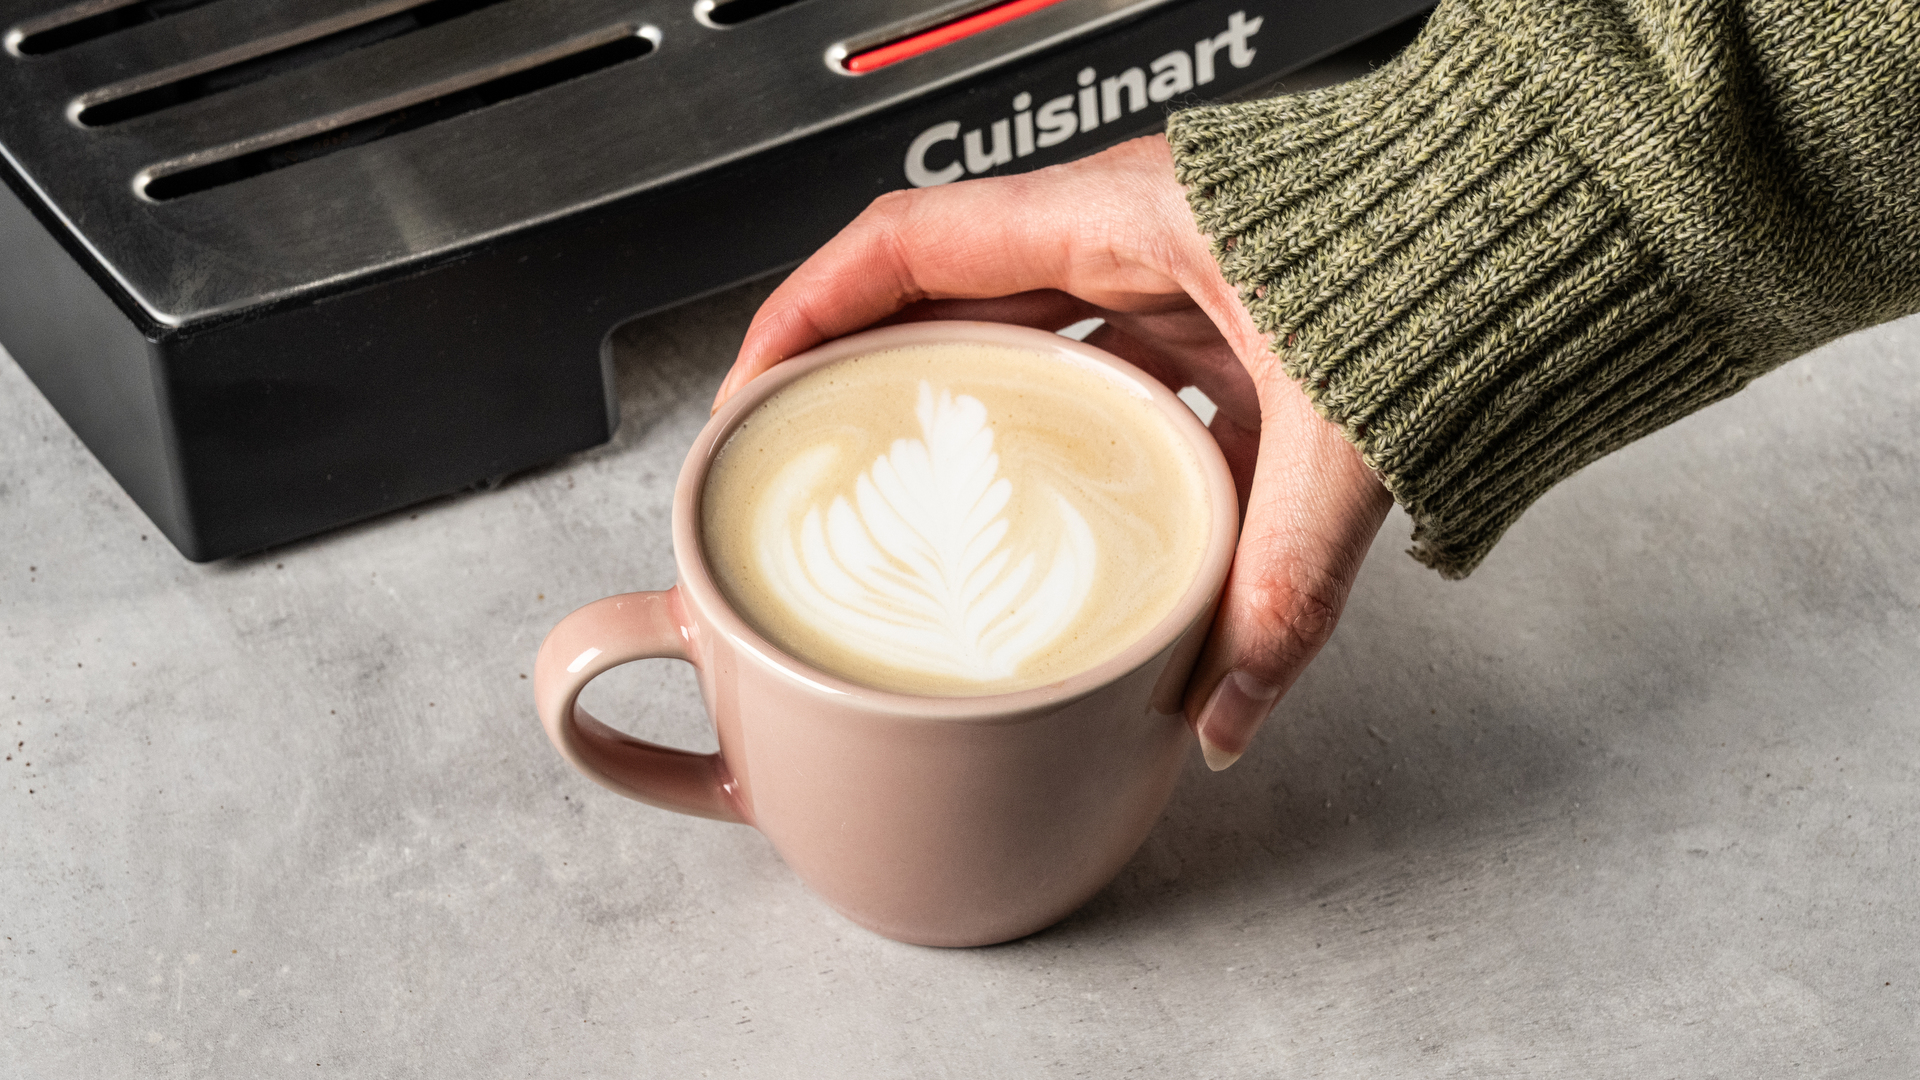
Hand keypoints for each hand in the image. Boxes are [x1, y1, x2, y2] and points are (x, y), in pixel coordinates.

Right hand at [716, 135, 1391, 769]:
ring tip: (901, 480)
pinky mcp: (1206, 304)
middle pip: (940, 288)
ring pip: (1012, 321)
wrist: (1548, 217)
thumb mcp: (1341, 437)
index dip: (805, 312)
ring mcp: (1164, 264)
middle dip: (861, 367)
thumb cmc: (1450, 258)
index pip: (906, 243)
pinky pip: (1089, 352)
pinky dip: (1051, 414)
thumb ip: (1280, 590)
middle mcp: (1128, 228)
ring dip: (954, 393)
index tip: (754, 387)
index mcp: (1124, 215)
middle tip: (809, 454)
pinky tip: (1048, 484)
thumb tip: (1217, 714)